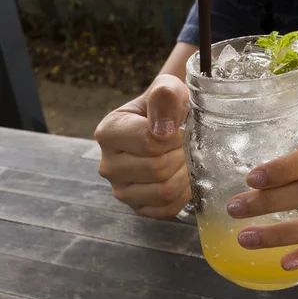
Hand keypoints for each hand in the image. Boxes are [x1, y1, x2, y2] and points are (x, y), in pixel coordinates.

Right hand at [94, 75, 191, 218]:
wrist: (170, 124)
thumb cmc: (168, 106)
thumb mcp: (169, 89)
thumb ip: (166, 96)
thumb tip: (163, 128)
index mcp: (109, 132)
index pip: (150, 143)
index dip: (176, 137)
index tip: (181, 128)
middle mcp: (108, 164)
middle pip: (158, 169)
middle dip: (182, 156)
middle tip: (188, 145)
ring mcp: (121, 190)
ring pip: (164, 191)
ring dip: (186, 175)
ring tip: (187, 159)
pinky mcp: (137, 207)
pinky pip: (166, 209)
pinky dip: (184, 195)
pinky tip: (185, 177)